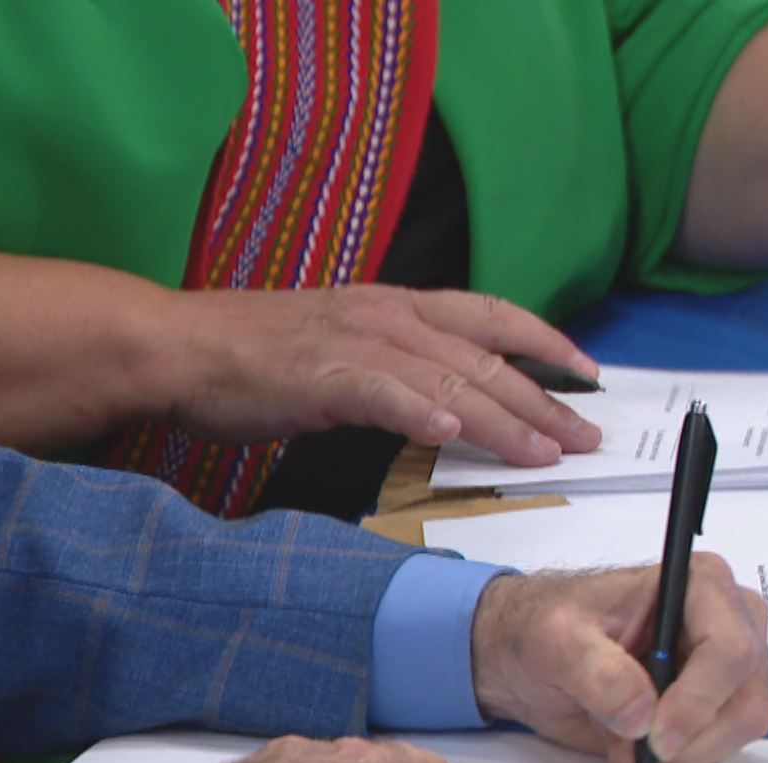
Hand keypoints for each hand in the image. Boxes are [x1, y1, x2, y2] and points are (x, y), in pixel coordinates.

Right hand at [160, 286, 603, 465]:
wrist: (180, 344)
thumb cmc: (256, 353)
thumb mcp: (345, 345)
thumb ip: (400, 366)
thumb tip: (451, 401)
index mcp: (396, 306)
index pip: (491, 316)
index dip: (546, 343)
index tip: (587, 375)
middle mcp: (386, 316)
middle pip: (485, 357)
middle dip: (543, 401)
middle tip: (584, 436)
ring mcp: (355, 343)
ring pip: (448, 379)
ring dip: (502, 420)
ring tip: (541, 452)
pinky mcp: (320, 375)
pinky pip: (381, 393)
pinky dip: (419, 412)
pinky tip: (448, 434)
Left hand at [469, 557, 767, 762]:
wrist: (529, 654)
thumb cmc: (545, 627)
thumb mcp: (554, 639)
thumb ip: (595, 671)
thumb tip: (641, 716)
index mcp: (700, 584)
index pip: (732, 650)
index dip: (699, 702)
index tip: (655, 738)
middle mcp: (727, 623)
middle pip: (747, 700)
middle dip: (692, 739)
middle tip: (634, 747)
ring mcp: (725, 670)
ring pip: (738, 732)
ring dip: (678, 754)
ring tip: (622, 737)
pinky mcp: (714, 707)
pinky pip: (717, 752)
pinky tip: (632, 742)